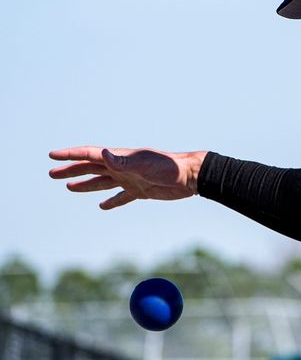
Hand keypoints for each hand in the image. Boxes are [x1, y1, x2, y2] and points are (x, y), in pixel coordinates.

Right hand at [49, 147, 206, 209]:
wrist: (190, 177)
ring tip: (68, 187)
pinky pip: (121, 197)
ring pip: (102, 182)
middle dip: (72, 170)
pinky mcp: (140, 191)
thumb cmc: (169, 167)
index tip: (52, 155)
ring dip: (85, 185)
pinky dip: (111, 201)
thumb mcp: (144, 165)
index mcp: (120, 157)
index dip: (70, 155)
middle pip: (91, 168)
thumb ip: (123, 161)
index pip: (90, 155)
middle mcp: (123, 167)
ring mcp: (130, 179)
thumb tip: (102, 153)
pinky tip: (102, 206)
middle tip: (51, 173)